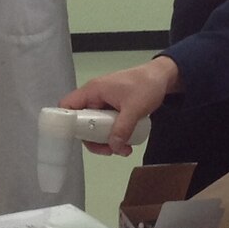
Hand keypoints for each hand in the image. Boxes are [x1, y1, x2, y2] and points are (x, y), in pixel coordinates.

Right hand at [61, 57, 179, 152]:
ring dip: (106, 141)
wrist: (163, 77)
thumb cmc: (146, 86)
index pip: (67, 106)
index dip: (66, 122)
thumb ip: (122, 128)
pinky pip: (106, 126)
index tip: (79, 138)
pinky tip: (126, 144)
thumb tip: (113, 147)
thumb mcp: (134, 108)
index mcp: (92, 91)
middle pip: (81, 123)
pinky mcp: (112, 110)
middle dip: (94, 140)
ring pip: (95, 128)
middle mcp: (94, 98)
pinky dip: (114, 136)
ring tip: (124, 149)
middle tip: (109, 150)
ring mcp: (103, 104)